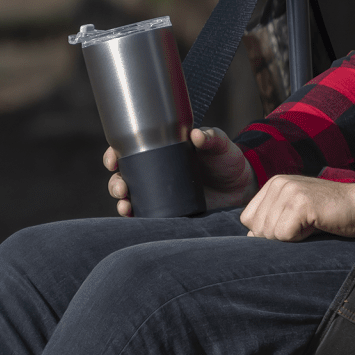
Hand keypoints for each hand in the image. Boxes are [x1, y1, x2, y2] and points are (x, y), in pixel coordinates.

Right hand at [103, 126, 257, 216]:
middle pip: (125, 177)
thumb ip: (210, 137)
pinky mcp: (170, 212)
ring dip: (122, 203)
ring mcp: (161, 194)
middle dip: (116, 183)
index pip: (130, 150)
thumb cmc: (227, 159)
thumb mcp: (219, 144)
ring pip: (131, 198)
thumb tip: (197, 135)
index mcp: (161, 151)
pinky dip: (137, 219)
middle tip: (122, 188)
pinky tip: (133, 219)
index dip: (114, 154)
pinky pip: (147, 216)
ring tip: (125, 206)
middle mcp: (156, 172)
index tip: (112, 159)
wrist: (242, 186)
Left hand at [239, 173, 354, 241]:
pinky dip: (299, 238)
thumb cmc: (330, 215)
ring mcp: (289, 191)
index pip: (247, 219)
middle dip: (278, 237)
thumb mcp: (295, 213)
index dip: (267, 231)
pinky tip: (315, 225)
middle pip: (256, 228)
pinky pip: (283, 235)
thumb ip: (272, 220)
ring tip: (311, 224)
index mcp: (273, 184)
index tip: (293, 225)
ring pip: (269, 233)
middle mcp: (278, 183)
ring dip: (291, 237)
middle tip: (304, 226)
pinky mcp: (301, 202)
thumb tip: (249, 238)